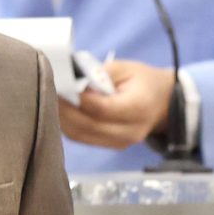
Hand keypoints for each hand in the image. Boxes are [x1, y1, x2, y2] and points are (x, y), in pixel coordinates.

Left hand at [58, 58, 173, 148]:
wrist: (163, 104)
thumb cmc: (144, 82)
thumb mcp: (126, 68)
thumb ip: (100, 74)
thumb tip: (74, 80)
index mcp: (138, 107)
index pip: (101, 108)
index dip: (78, 98)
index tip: (62, 84)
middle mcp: (130, 130)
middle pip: (88, 125)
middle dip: (65, 109)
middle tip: (50, 91)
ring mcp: (121, 142)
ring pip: (81, 135)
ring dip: (63, 119)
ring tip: (53, 99)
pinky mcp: (112, 146)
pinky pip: (83, 139)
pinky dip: (68, 126)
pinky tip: (62, 111)